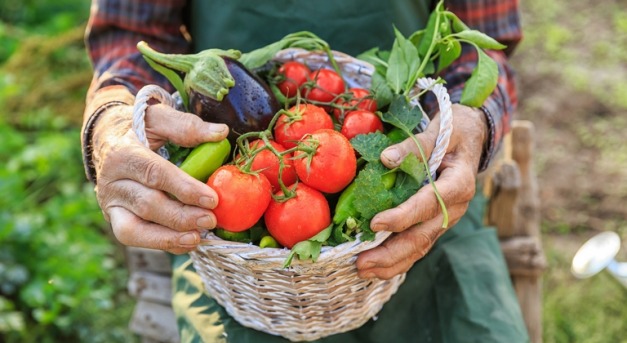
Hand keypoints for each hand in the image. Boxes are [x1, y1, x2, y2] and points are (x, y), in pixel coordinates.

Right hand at [91, 103, 228, 253]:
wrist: (106, 140)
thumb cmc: (137, 129)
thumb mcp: (158, 118)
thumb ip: (186, 126)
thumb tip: (220, 133)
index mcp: (123, 154)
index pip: (155, 174)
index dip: (185, 189)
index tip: (212, 199)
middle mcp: (112, 182)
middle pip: (147, 205)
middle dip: (181, 217)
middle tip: (210, 220)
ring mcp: (111, 204)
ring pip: (134, 229)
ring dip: (168, 238)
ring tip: (197, 238)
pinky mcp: (115, 219)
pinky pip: (135, 238)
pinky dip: (162, 243)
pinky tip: (186, 243)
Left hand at [356, 104, 487, 278]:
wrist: (472, 138)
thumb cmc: (455, 132)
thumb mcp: (440, 131)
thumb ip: (415, 146)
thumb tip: (386, 159)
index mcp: (459, 184)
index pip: (429, 204)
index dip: (403, 216)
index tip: (375, 223)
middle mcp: (455, 208)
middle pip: (423, 236)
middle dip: (391, 253)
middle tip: (362, 263)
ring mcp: (446, 219)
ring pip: (420, 247)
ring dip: (391, 262)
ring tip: (363, 270)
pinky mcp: (435, 223)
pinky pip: (417, 244)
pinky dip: (397, 258)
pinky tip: (376, 267)